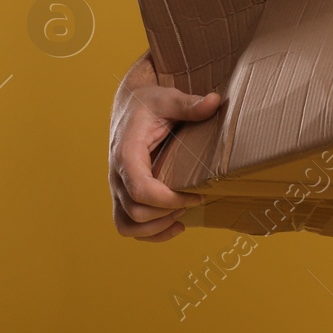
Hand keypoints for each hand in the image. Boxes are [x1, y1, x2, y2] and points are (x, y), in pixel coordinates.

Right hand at [108, 53, 221, 241]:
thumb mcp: (168, 98)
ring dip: (156, 229)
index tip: (196, 195)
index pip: (140, 189)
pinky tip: (175, 226)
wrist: (129, 105)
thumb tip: (214, 101)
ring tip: (183, 216)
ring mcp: (118, 188)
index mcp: (127, 154)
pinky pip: (126, 225)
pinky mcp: (123, 194)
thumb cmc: (149, 102)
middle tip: (194, 199)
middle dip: (168, 212)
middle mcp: (118, 175)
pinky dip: (149, 234)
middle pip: (136, 212)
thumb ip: (189, 104)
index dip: (168, 200)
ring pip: (126, 225)